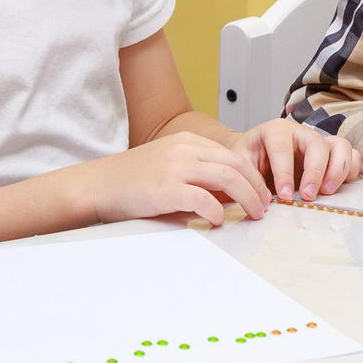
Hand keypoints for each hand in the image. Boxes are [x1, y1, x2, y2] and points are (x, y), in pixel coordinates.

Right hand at [94, 131, 273, 226]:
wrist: (98, 184)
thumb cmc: (133, 181)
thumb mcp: (169, 166)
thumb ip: (198, 175)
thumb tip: (230, 196)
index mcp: (187, 141)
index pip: (233, 155)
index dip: (253, 176)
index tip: (261, 194)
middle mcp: (184, 149)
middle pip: (236, 164)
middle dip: (257, 187)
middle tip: (264, 208)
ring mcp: (175, 167)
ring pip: (227, 178)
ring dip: (247, 198)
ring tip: (253, 214)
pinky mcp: (166, 189)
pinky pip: (203, 199)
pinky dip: (217, 212)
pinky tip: (218, 221)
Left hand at [237, 118, 362, 203]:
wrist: (254, 154)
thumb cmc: (248, 158)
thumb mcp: (240, 164)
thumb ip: (249, 178)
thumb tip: (264, 200)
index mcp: (275, 131)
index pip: (283, 149)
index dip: (285, 173)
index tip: (284, 195)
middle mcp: (301, 133)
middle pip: (317, 145)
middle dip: (314, 172)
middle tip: (308, 196)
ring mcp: (319, 142)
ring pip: (340, 146)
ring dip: (337, 170)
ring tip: (326, 192)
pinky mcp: (331, 155)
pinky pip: (351, 157)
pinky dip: (349, 171)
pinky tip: (337, 188)